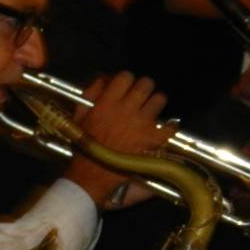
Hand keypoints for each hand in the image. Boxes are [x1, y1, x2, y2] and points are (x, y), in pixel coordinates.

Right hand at [64, 72, 170, 206]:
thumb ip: (90, 94)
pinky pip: (170, 126)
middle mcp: (127, 108)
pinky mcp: (153, 139)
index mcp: (107, 102)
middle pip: (146, 84)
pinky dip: (169, 127)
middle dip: (143, 88)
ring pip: (160, 99)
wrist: (93, 173)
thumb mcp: (79, 115)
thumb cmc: (85, 144)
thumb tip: (104, 78)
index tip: (124, 87)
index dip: (126, 79)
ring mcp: (142, 123)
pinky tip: (163, 129)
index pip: (126, 76)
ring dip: (155, 103)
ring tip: (150, 112)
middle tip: (139, 97)